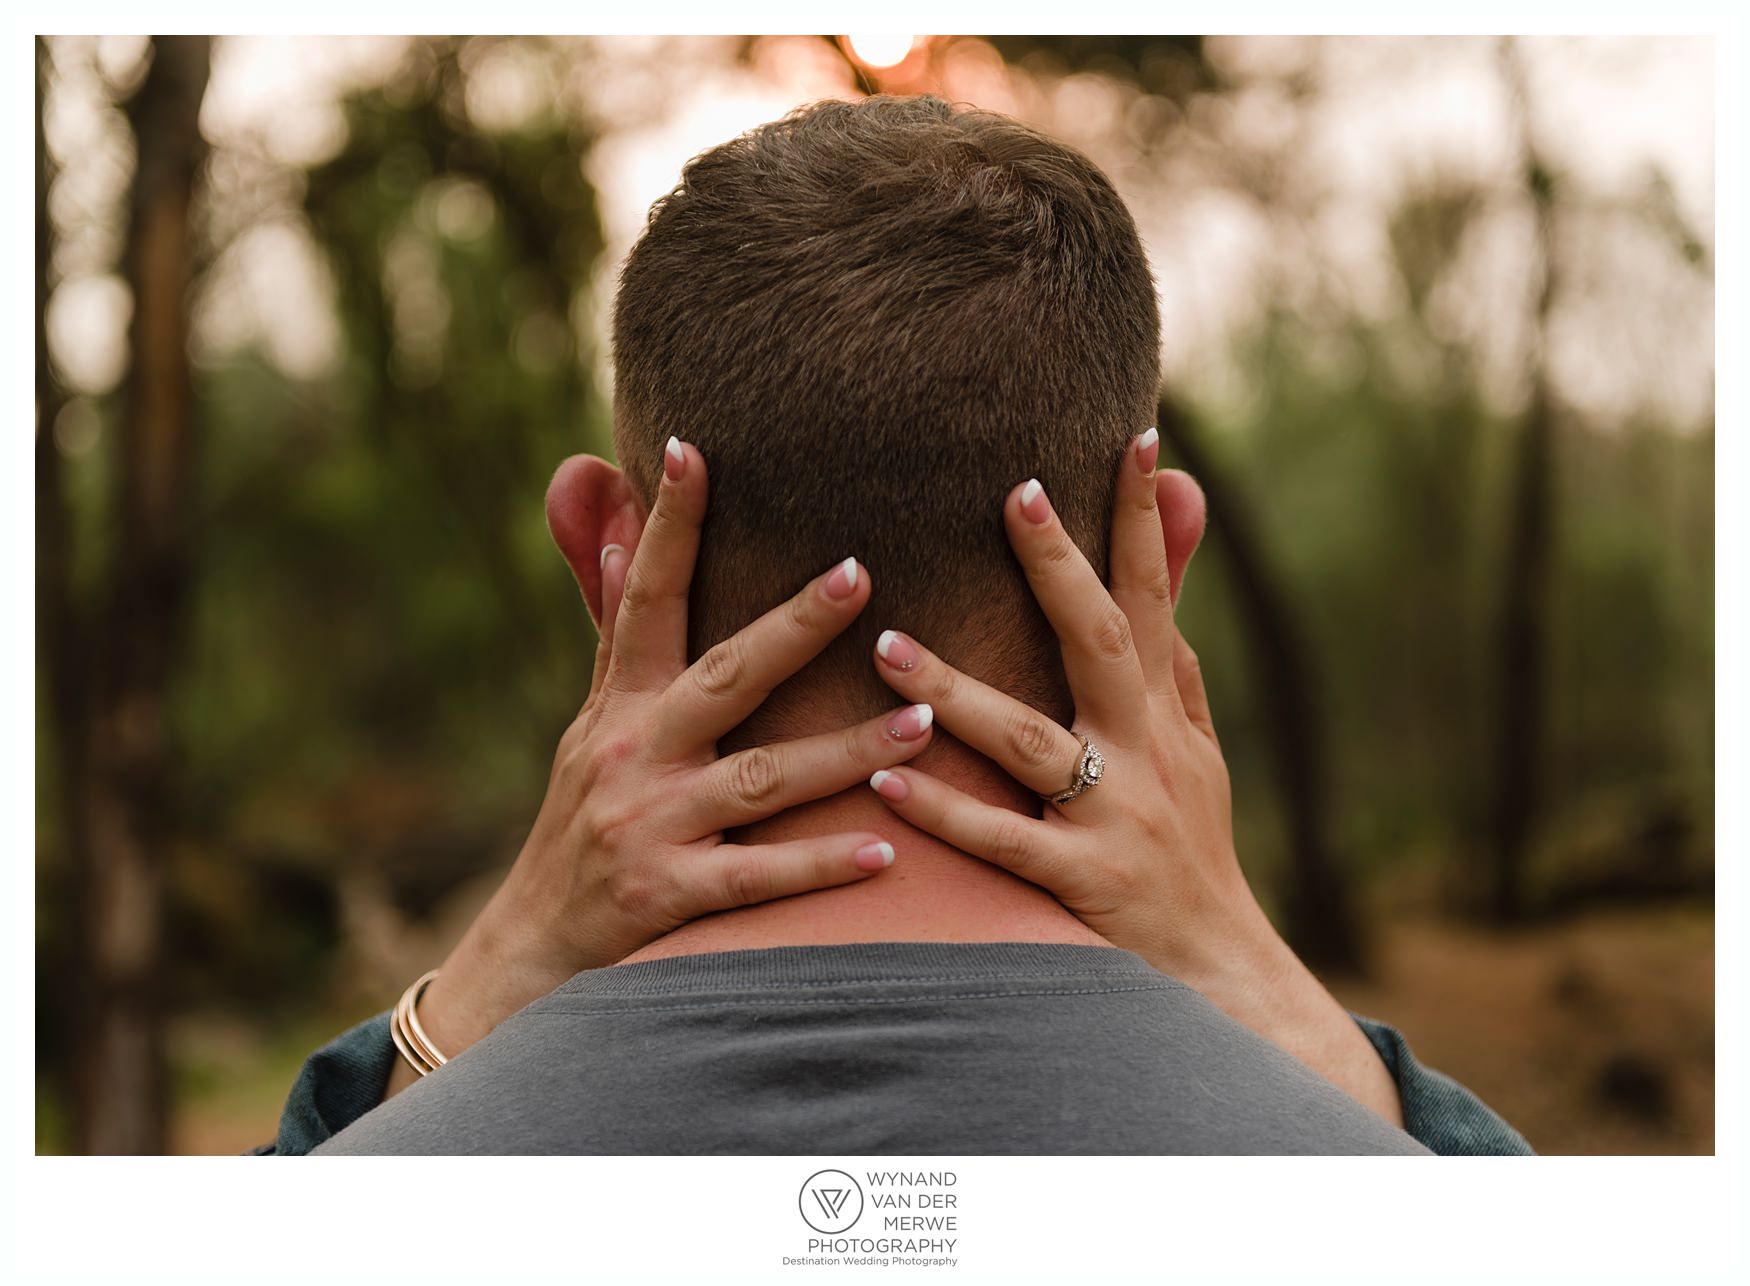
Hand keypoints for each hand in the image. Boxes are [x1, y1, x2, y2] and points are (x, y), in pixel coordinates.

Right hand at [398, 441, 931, 1089]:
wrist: (532, 948)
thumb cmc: (583, 823)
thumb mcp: (591, 727)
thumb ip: (618, 636)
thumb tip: (616, 534)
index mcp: (620, 705)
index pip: (645, 600)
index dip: (667, 525)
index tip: (692, 449)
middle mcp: (633, 755)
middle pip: (724, 677)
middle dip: (793, 625)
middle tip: (862, 572)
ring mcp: (653, 828)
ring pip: (763, 780)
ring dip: (843, 750)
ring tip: (922, 719)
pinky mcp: (672, 897)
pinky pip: (759, 878)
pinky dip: (819, 864)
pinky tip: (885, 849)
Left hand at [864, 433, 1404, 1125]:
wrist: (1216, 972)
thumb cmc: (1190, 845)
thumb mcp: (1195, 746)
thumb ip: (1171, 655)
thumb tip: (1175, 555)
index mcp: (1160, 714)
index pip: (1152, 598)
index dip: (1144, 520)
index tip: (1133, 437)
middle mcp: (1143, 753)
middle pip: (1100, 646)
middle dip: (1060, 569)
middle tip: (1012, 495)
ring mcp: (1112, 818)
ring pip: (1031, 742)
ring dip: (960, 691)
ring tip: (887, 644)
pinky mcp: (1080, 883)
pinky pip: (1003, 841)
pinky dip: (945, 811)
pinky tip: (885, 776)